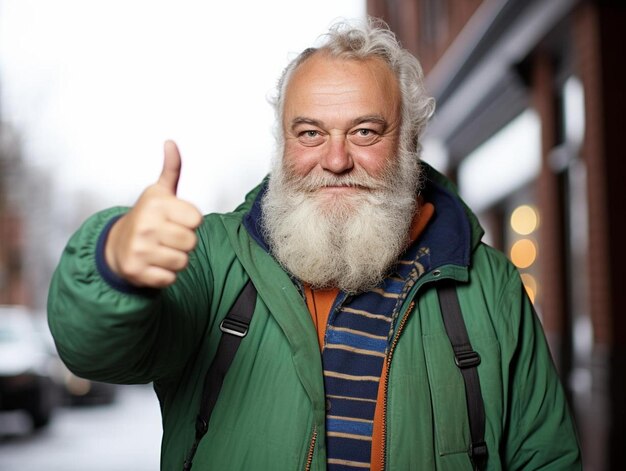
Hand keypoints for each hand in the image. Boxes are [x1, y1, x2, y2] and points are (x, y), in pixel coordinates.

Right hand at [105, 140, 202, 287]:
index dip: (190, 222)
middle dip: (184, 242)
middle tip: (168, 237)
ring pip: (183, 262)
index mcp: (156, 204)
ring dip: (176, 260)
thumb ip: (171, 169)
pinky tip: (154, 264)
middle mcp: (145, 225)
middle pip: (191, 242)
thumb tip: (170, 142)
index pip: (197, 220)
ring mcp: (139, 249)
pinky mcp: (135, 271)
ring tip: (161, 250)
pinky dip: (165, 275)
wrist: (116, 246)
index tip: (176, 220)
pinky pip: (170, 279)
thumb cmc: (147, 218)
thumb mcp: (159, 192)